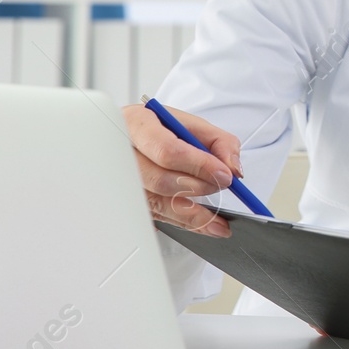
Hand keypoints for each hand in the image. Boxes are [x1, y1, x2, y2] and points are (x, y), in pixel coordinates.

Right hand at [124, 102, 241, 237]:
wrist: (133, 135)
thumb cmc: (161, 129)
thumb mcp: (193, 125)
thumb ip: (220, 142)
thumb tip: (233, 169)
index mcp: (137, 124)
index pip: (168, 151)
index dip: (200, 166)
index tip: (224, 175)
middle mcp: (120, 152)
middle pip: (160, 180)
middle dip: (198, 187)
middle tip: (221, 186)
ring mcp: (115, 179)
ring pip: (155, 204)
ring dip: (192, 215)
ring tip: (217, 221)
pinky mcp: (121, 200)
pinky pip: (153, 217)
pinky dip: (180, 223)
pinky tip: (200, 224)